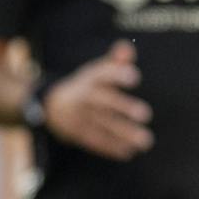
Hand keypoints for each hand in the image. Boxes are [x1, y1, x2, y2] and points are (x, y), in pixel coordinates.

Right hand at [41, 40, 152, 160]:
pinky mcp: (77, 133)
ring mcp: (78, 116)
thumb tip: (128, 47)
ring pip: (101, 124)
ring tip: (145, 140)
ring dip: (123, 133)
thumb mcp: (97, 71)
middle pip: (102, 101)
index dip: (117, 74)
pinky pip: (94, 140)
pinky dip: (111, 147)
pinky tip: (129, 151)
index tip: (135, 77)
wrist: (52, 106)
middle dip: (123, 107)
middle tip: (146, 114)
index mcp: (89, 78)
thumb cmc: (86, 87)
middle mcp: (83, 96)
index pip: (102, 74)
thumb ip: (114, 61)